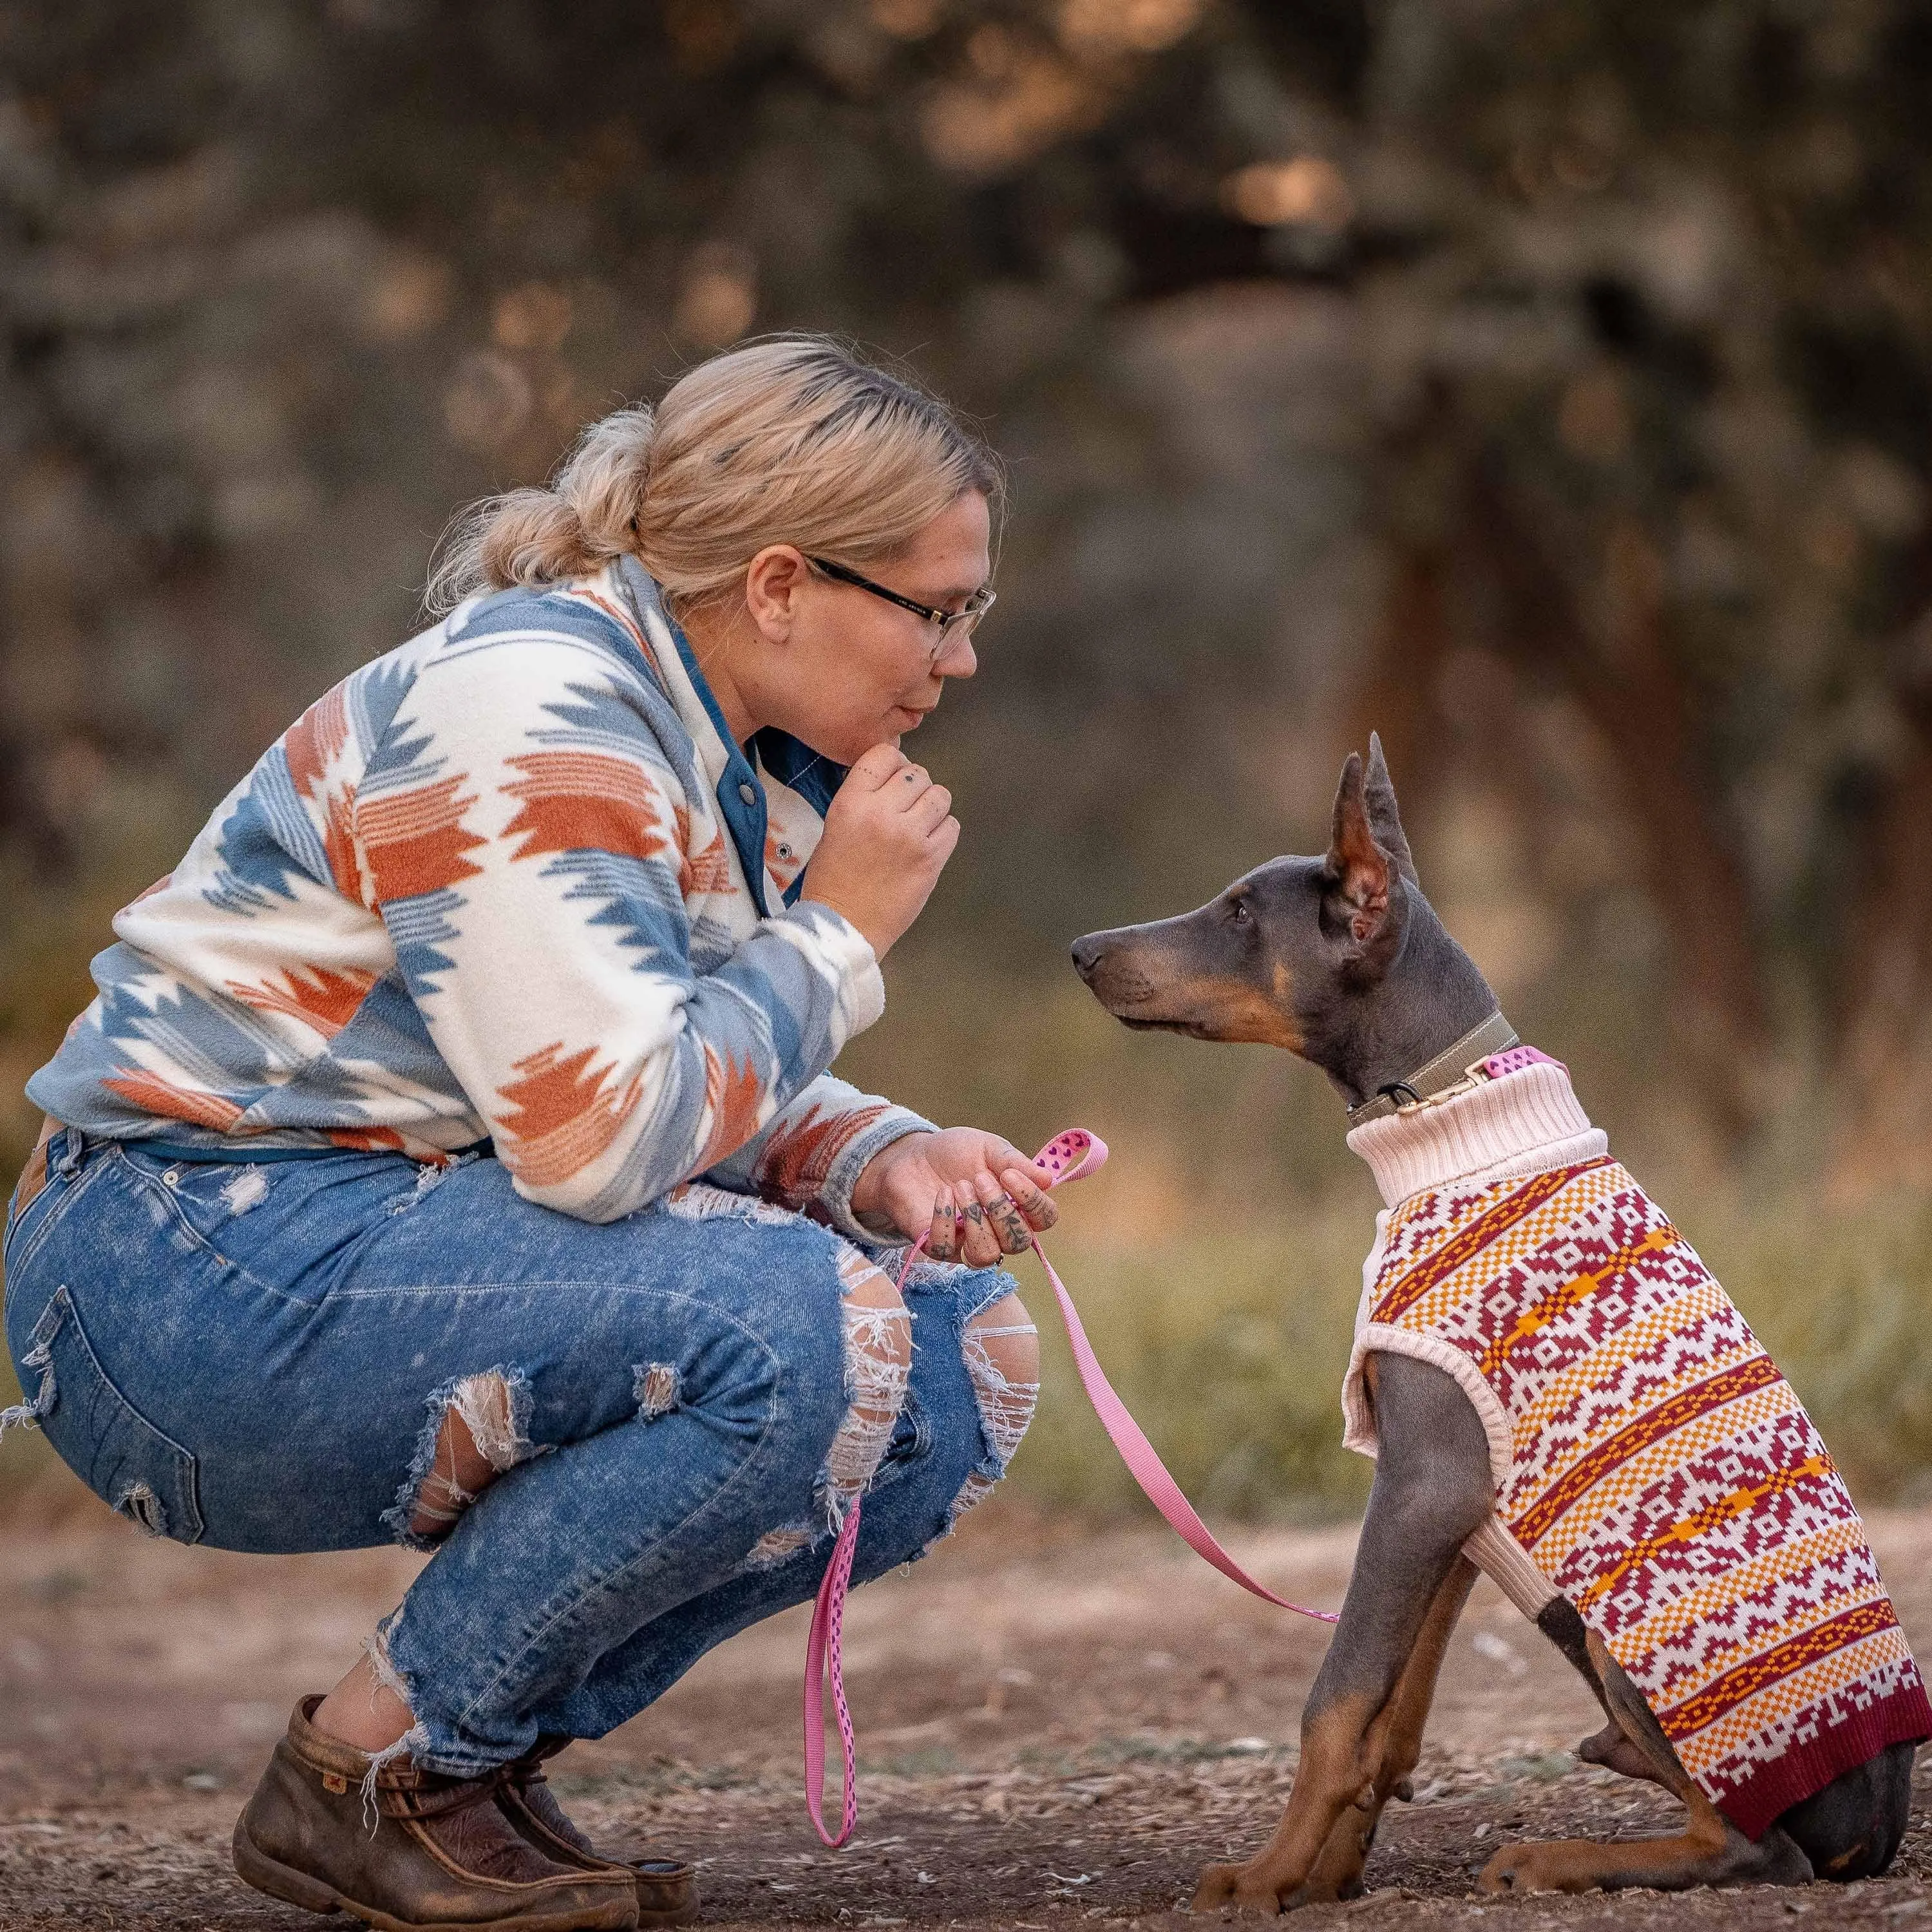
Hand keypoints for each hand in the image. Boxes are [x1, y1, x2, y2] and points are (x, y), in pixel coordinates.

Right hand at [802, 744, 958, 959]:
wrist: (843, 926)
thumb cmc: (833, 881)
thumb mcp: (835, 826)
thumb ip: (864, 799)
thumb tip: (895, 778)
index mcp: (852, 803)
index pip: (884, 755)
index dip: (894, 762)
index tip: (895, 774)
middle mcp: (882, 813)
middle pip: (917, 774)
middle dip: (914, 787)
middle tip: (906, 806)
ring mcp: (910, 836)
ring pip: (939, 796)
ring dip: (932, 806)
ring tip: (919, 824)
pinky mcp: (931, 859)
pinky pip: (952, 826)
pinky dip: (943, 831)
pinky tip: (928, 843)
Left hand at [850, 1128, 1059, 1263]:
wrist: (913, 1155)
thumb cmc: (956, 1153)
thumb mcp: (988, 1147)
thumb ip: (1015, 1162)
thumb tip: (1048, 1179)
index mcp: (1018, 1205)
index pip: (1044, 1219)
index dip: (1033, 1202)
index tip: (1010, 1175)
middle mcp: (998, 1231)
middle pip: (1019, 1242)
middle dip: (1001, 1210)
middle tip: (980, 1179)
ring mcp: (968, 1243)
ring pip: (986, 1254)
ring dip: (976, 1220)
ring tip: (961, 1187)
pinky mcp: (939, 1247)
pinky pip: (947, 1249)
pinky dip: (945, 1220)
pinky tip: (942, 1194)